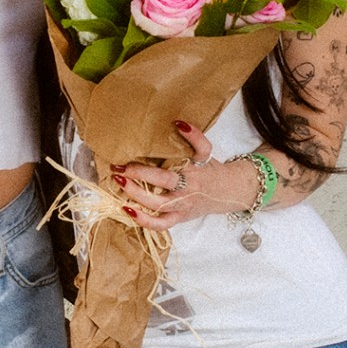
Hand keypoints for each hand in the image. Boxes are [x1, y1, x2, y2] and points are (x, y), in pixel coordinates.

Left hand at [109, 121, 260, 229]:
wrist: (228, 192)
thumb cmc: (211, 170)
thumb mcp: (206, 153)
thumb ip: (195, 138)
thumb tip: (178, 122)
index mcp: (192, 172)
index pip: (170, 168)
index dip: (149, 166)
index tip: (130, 157)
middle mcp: (186, 190)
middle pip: (161, 183)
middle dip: (136, 176)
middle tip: (117, 168)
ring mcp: (182, 207)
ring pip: (157, 205)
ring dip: (135, 195)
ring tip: (118, 184)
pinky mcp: (178, 219)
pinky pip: (160, 225)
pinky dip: (143, 221)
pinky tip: (127, 210)